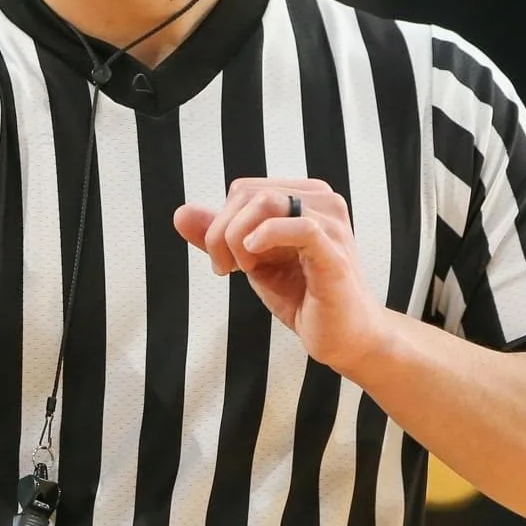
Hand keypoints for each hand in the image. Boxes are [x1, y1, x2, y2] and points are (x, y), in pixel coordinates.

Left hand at [173, 178, 384, 371]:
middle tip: (226, 268)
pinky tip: (254, 259)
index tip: (225, 261)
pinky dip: (265, 237)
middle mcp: (321, 201)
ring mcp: (332, 224)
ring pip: (266, 203)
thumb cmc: (304, 296)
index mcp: (304, 197)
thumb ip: (218, 236)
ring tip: (245, 269)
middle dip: (222, 232)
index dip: (221, 222)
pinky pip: (299, 226)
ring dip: (238, 239)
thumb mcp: (251, 261)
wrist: (344, 337)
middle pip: (248, 193)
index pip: (244, 189)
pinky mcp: (336, 252)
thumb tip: (181, 213)